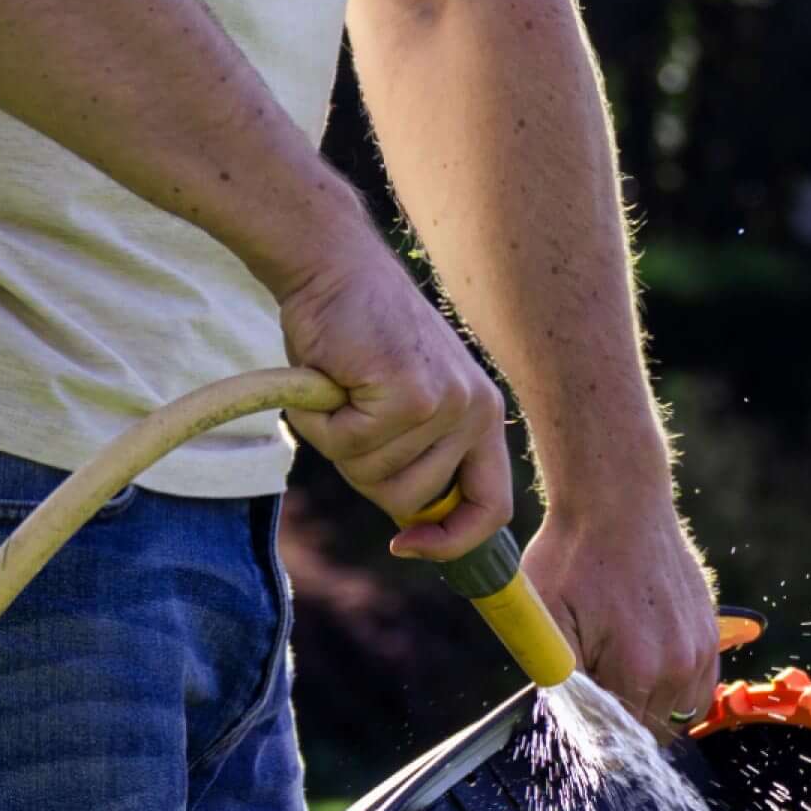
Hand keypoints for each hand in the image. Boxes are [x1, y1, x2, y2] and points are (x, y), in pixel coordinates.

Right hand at [271, 214, 512, 560]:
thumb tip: (414, 524)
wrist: (331, 264)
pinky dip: (318, 420)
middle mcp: (474, 409)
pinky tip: (326, 377)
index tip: (405, 545)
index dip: (450, 541)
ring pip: (373, 477)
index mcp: (481, 414)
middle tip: (347, 415)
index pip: (492, 508)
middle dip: (362, 471)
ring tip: (339, 387)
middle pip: (410, 500)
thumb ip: (416, 452)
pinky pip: (347, 445)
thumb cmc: (353, 335)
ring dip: (336, 441)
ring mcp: (445, 402)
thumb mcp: (402, 399)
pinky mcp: (408, 393)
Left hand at [519, 489, 724, 733]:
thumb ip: (559, 678)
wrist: (617, 501)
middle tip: (596, 685)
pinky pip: (701, 685)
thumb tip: (571, 717)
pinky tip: (650, 667)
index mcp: (636, 669)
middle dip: (622, 719)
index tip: (582, 712)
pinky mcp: (710, 631)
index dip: (596, 734)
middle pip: (651, 731)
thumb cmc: (574, 555)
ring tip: (622, 677)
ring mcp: (700, 648)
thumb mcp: (546, 617)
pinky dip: (678, 688)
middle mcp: (678, 665)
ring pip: (682, 714)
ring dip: (653, 709)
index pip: (619, 739)